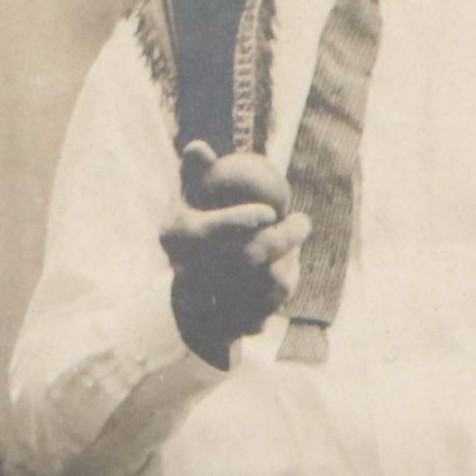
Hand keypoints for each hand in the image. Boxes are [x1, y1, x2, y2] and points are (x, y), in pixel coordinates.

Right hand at [160, 142, 308, 367]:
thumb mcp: (192, 198)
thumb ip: (198, 173)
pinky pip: (274, 306)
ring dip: (288, 262)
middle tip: (302, 220)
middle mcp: (185, 276)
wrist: (193, 293)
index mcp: (173, 240)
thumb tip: (198, 147)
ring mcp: (209, 307)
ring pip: (266, 284)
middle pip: (244, 259)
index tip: (270, 210)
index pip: (204, 232)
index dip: (238, 221)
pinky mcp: (233, 328)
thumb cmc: (198, 230)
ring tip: (293, 243)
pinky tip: (287, 268)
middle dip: (281, 239)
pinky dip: (285, 285)